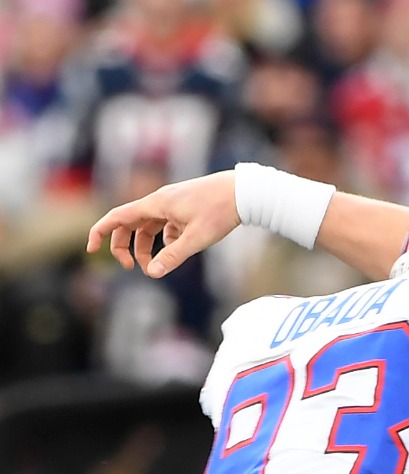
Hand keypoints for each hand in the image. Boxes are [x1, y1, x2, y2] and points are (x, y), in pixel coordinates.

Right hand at [86, 171, 237, 277]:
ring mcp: (172, 203)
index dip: (100, 233)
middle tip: (132, 268)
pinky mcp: (185, 207)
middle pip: (130, 224)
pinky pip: (167, 225)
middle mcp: (160, 201)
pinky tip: (182, 247)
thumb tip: (153, 273)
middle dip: (126, 247)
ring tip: (158, 265)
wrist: (245, 192)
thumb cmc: (221, 212)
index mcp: (156, 204)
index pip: (117, 217)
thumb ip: (174, 256)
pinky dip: (168, 239)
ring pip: (149, 227)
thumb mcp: (197, 238)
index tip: (91, 249)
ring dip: (148, 247)